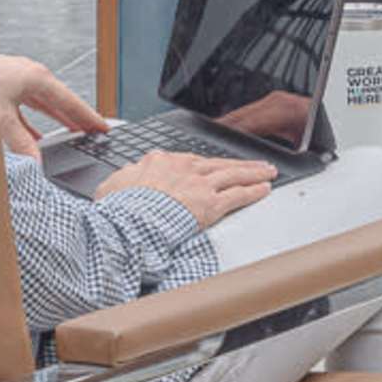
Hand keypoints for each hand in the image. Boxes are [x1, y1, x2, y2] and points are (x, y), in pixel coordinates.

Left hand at [0, 54, 99, 155]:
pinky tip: (35, 135)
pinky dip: (34, 121)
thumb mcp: (0, 117)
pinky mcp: (2, 84)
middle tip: (93, 132)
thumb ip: (21, 142)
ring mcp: (16, 78)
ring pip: (44, 103)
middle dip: (77, 118)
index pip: (71, 102)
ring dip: (57, 118)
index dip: (89, 117)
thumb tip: (36, 162)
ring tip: (71, 133)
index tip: (103, 127)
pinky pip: (26, 105)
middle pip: (61, 101)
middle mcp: (30, 75)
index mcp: (37, 78)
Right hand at [97, 154, 273, 226]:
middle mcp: (184, 168)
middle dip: (239, 164)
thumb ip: (124, 178)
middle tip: (255, 163)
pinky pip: (237, 195)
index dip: (203, 165)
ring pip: (233, 174)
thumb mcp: (113, 185)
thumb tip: (126, 175)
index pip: (189, 161)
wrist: (129, 220)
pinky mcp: (210, 203)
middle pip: (217, 164)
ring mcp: (199, 184)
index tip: (212, 166)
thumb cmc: (119, 207)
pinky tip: (264, 189)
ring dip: (253, 172)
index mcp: (160, 162)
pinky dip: (253, 191)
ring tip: (268, 172)